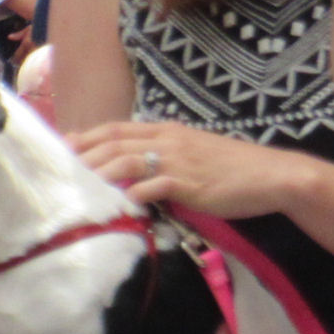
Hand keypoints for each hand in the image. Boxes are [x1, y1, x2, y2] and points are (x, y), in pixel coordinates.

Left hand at [68, 119, 295, 216]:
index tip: (66, 145)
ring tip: (80, 186)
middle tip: (61, 168)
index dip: (89, 136)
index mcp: (170, 132)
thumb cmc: (239, 169)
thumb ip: (171, 158)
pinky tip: (121, 204)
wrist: (273, 175)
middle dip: (84, 154)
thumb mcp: (199, 154)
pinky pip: (151, 187)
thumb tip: (146, 173)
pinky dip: (132, 194)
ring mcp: (178, 161)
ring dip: (100, 173)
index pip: (119, 128)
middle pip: (114, 142)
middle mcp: (170, 141)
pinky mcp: (188, 183)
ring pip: (126, 160)